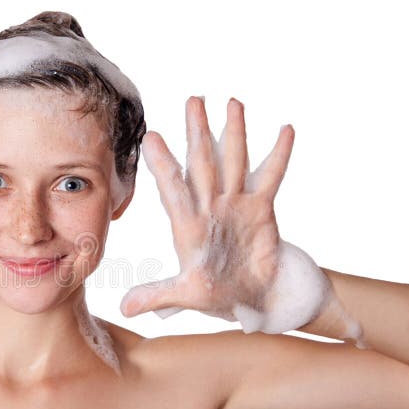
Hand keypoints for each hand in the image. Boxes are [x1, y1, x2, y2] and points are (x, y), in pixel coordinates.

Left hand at [120, 96, 328, 332]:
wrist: (252, 297)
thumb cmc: (218, 294)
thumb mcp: (187, 295)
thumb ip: (158, 296)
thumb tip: (124, 308)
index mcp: (189, 225)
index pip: (173, 189)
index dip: (164, 165)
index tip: (152, 138)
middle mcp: (210, 207)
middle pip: (202, 163)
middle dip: (197, 133)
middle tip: (193, 100)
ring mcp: (235, 204)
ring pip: (234, 161)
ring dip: (234, 133)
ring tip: (232, 102)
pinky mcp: (261, 207)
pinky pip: (271, 177)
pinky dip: (278, 156)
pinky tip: (285, 129)